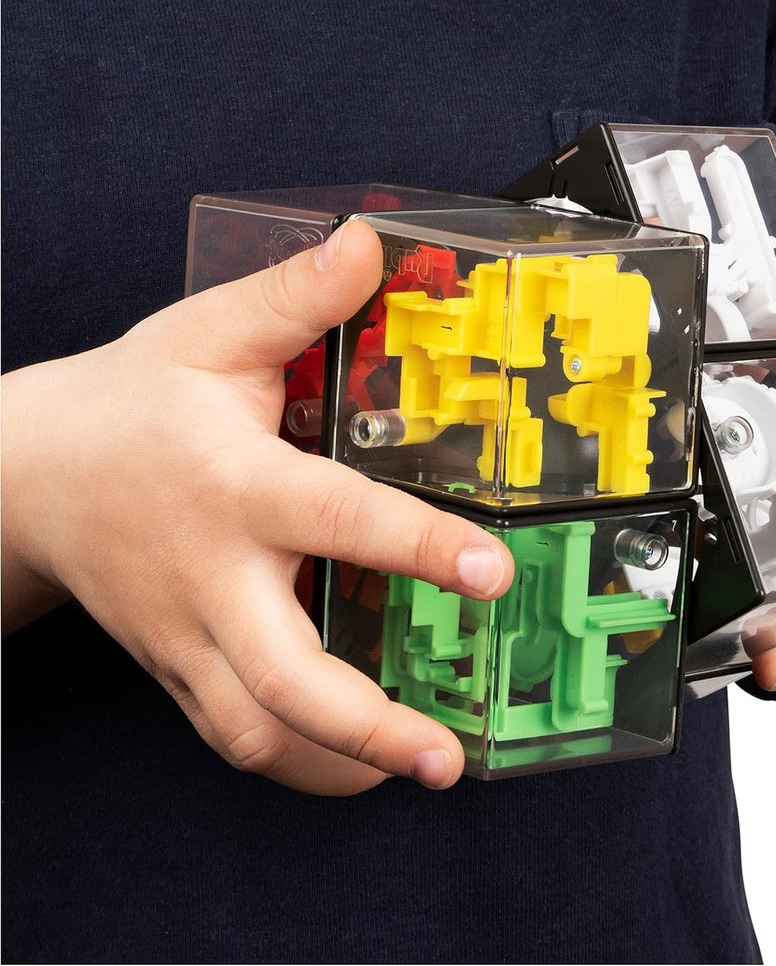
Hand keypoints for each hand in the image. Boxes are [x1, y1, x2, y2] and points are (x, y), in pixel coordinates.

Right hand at [1, 221, 513, 794]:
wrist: (29, 477)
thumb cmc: (127, 406)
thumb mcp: (205, 336)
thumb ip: (293, 298)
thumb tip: (370, 245)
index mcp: (233, 485)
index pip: (336, 518)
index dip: (418, 546)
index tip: (491, 571)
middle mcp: (211, 576)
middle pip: (282, 677)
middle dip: (369, 727)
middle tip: (447, 758)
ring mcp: (187, 634)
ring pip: (252, 730)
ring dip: (337, 764)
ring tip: (418, 768)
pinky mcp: (175, 667)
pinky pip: (232, 736)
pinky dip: (297, 763)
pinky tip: (353, 764)